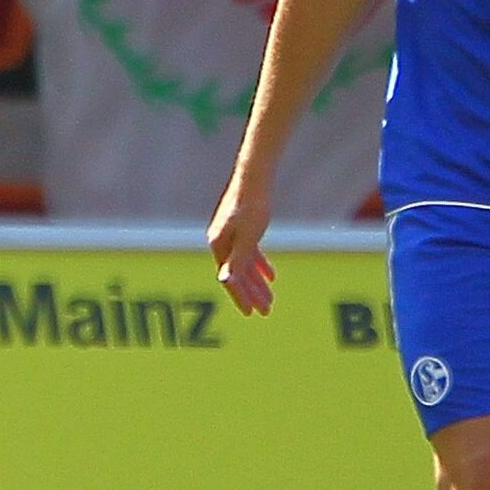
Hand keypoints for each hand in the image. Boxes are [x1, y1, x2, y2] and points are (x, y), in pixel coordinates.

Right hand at [208, 169, 276, 316]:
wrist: (254, 175)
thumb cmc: (252, 205)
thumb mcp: (248, 236)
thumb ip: (237, 260)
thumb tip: (224, 281)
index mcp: (218, 245)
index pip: (230, 278)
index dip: (241, 297)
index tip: (253, 313)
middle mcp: (221, 242)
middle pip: (237, 274)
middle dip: (252, 294)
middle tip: (267, 310)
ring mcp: (230, 234)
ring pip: (244, 265)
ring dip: (257, 282)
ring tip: (270, 298)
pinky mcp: (240, 227)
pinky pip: (249, 252)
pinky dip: (259, 265)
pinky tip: (271, 276)